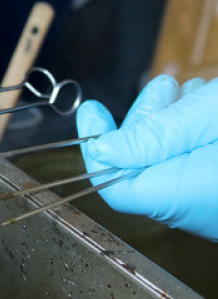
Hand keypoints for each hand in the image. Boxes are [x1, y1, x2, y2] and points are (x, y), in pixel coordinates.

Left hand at [77, 74, 217, 240]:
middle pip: (143, 167)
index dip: (98, 149)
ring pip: (173, 160)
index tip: (92, 113)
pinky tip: (206, 105)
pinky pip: (197, 164)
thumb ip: (152, 135)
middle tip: (160, 89)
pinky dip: (195, 134)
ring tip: (189, 91)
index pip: (114, 187)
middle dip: (144, 123)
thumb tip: (103, 150)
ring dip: (173, 122)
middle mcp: (196, 209)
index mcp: (181, 195)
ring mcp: (213, 202)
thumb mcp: (206, 117)